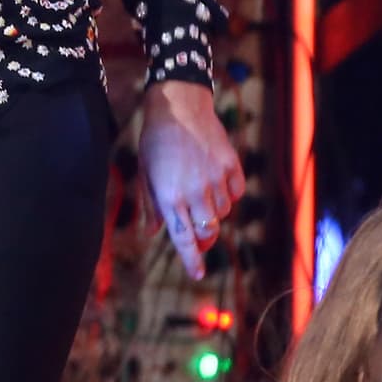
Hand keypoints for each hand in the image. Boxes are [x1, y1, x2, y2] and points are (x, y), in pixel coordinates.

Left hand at [140, 81, 244, 279]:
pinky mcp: (231, 165)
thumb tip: (152, 233)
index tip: (197, 274)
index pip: (183, 238)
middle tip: (199, 236)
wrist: (178, 106)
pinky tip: (216, 179)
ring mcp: (215, 178)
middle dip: (205, 239)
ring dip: (213, 211)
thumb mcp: (145, 173)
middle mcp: (194, 191)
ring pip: (223, 213)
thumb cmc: (155, 141)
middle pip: (208, 232)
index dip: (191, 260)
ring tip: (200, 191)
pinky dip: (228, 193)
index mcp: (169, 196)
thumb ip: (150, 205)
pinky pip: (236, 192)